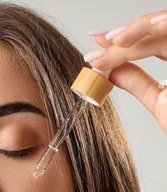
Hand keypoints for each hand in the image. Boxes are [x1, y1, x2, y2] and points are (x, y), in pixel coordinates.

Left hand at [84, 10, 166, 132]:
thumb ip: (138, 84)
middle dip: (125, 35)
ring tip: (118, 38)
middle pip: (156, 30)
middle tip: (99, 46)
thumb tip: (109, 71)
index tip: (94, 52)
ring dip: (144, 26)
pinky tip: (154, 26)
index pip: (147, 43)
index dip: (120, 45)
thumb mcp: (160, 102)